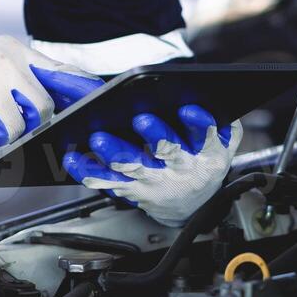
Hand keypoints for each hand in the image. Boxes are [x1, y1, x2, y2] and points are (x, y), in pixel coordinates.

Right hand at [0, 35, 92, 145]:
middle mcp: (4, 61)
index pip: (60, 70)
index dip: (82, 89)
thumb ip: (20, 78)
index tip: (100, 100)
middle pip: (42, 107)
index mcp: (12, 50)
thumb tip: (54, 104)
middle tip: (5, 121)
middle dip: (29, 124)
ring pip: (16, 127)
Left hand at [61, 105, 241, 226]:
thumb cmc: (202, 159)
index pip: (208, 136)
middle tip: (142, 120)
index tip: (187, 109)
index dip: (199, 123)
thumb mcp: (220, 141)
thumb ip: (211, 119)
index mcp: (208, 152)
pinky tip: (75, 158)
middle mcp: (183, 169)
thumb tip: (193, 91)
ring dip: (116, 153)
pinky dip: (89, 170)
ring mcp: (157, 182)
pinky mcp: (133, 191)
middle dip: (157, 136)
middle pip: (170, 151)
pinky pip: (108, 181)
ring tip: (100, 138)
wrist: (194, 205)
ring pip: (135, 167)